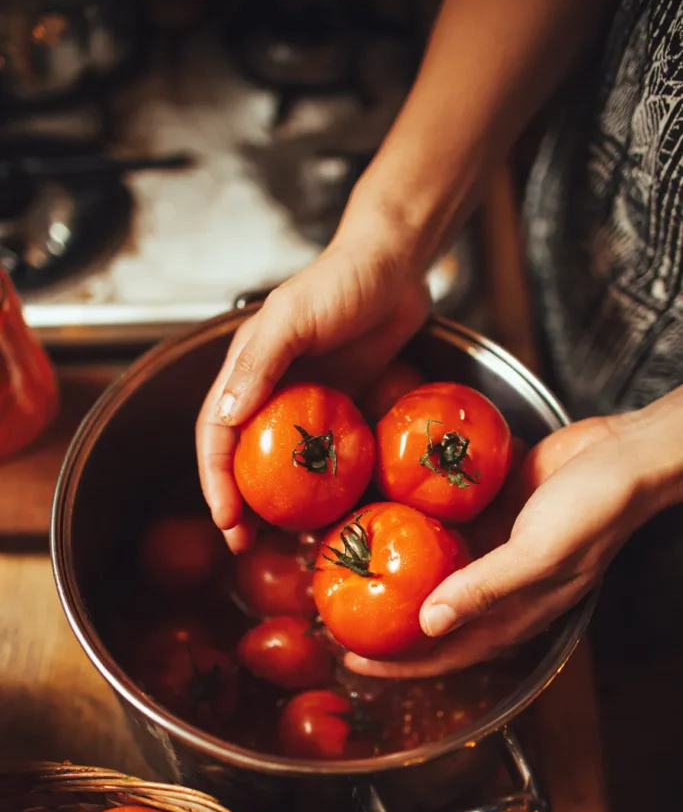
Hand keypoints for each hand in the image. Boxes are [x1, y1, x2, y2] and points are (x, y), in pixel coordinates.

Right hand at [197, 232, 427, 551]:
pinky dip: (321, 486)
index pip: (216, 434)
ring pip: (281, 465)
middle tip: (245, 546)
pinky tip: (329, 512)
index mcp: (246, 370)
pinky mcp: (341, 407)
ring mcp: (307, 403)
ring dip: (276, 504)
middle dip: (237, 504)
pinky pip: (325, 456)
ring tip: (282, 542)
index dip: (214, 479)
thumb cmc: (342, 281)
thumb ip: (259, 364)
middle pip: (243, 458)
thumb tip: (225, 418)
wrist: (397, 265)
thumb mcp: (294, 318)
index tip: (226, 519)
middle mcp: (270, 391)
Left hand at [345, 414, 656, 676]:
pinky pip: (447, 530)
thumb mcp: (538, 553)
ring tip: (351, 570)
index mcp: (518, 611)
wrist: (624, 453)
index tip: (354, 662)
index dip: (403, 664)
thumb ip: (485, 589)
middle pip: (435, 617)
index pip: (450, 652)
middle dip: (390, 625)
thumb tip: (428, 624)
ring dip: (398, 575)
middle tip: (338, 617)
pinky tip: (384, 516)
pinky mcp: (493, 514)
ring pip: (437, 573)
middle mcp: (501, 587)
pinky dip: (417, 530)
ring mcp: (496, 550)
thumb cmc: (594, 508)